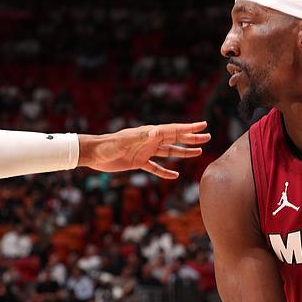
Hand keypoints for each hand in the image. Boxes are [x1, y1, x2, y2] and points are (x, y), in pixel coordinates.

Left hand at [77, 122, 209, 178]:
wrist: (93, 154)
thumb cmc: (108, 145)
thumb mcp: (126, 141)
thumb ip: (143, 136)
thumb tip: (159, 131)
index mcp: (150, 133)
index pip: (174, 130)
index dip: (190, 128)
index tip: (203, 125)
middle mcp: (150, 141)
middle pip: (176, 139)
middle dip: (192, 138)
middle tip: (207, 137)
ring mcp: (145, 151)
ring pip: (169, 152)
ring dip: (184, 152)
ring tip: (198, 152)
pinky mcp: (138, 162)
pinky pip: (156, 167)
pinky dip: (165, 172)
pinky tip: (174, 176)